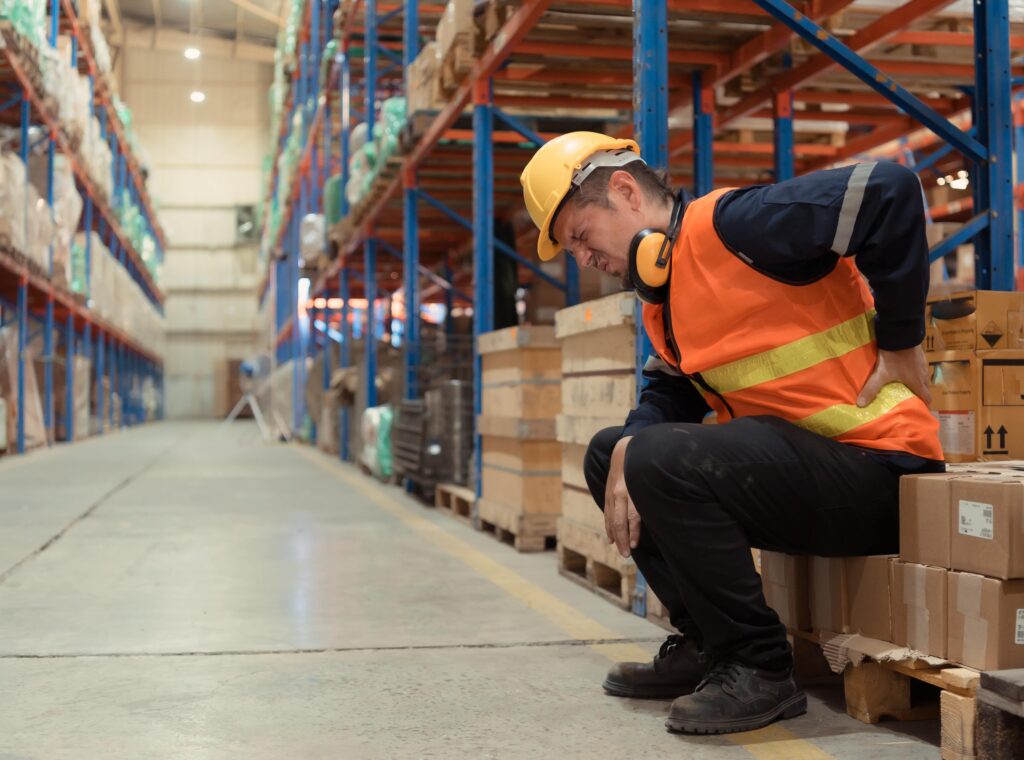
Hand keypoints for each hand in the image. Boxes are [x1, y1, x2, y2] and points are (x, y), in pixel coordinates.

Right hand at [604, 436, 641, 557]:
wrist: (623, 451)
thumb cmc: (642, 467)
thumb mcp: (649, 481)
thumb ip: (650, 497)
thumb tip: (660, 515)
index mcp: (631, 490)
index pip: (632, 516)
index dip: (633, 532)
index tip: (636, 545)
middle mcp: (619, 493)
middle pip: (620, 521)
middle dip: (623, 539)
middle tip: (627, 555)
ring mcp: (611, 494)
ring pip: (612, 520)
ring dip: (616, 537)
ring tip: (621, 550)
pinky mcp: (607, 495)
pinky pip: (607, 515)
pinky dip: (609, 527)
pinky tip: (611, 538)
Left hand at [857, 346, 931, 407]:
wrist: (901, 333)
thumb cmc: (894, 357)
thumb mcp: (881, 374)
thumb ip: (871, 389)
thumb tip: (860, 404)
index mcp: (918, 382)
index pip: (926, 397)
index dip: (924, 405)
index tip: (919, 411)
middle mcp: (923, 374)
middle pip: (925, 388)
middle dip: (920, 396)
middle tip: (911, 401)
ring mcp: (922, 363)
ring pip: (923, 378)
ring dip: (917, 384)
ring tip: (907, 388)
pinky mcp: (919, 355)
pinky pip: (919, 368)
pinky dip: (915, 373)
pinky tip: (905, 372)